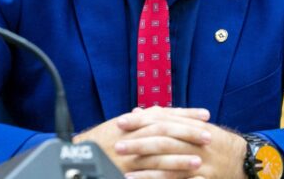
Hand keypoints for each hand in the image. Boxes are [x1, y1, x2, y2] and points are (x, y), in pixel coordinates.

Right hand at [73, 106, 212, 175]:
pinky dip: (167, 175)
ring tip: (201, 159)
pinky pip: (150, 175)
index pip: (163, 114)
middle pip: (164, 130)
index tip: (205, 114)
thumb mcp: (116, 126)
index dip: (185, 113)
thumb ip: (134, 121)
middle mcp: (131, 134)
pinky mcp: (125, 171)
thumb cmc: (96, 142)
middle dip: (188, 132)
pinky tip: (182, 178)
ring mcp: (128, 154)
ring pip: (159, 153)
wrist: (74, 158)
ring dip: (181, 157)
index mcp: (131, 122)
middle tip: (209, 135)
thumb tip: (146, 111)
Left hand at [116, 107, 247, 178]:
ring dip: (144, 165)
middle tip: (117, 145)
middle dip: (139, 141)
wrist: (244, 159)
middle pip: (163, 138)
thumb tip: (140, 111)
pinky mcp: (202, 177)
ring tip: (122, 169)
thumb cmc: (214, 143)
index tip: (120, 122)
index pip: (162, 119)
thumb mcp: (194, 127)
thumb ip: (168, 119)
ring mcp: (199, 160)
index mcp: (191, 125)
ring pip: (168, 161)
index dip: (141, 121)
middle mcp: (195, 140)